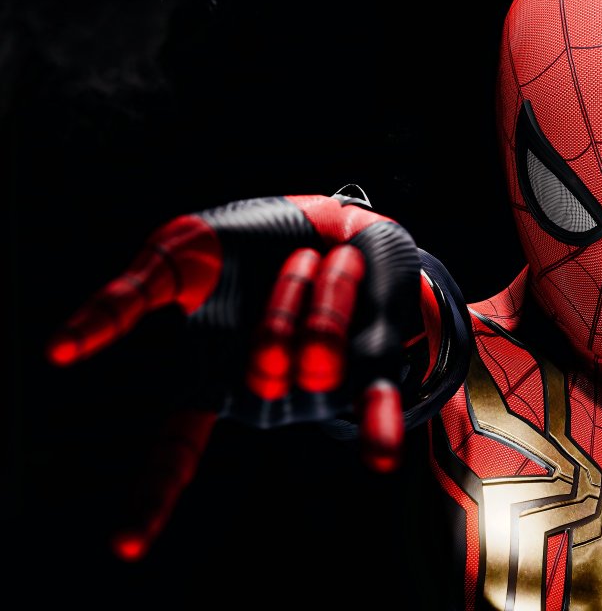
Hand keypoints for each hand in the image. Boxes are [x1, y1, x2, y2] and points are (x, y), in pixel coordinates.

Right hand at [48, 188, 421, 559]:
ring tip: (324, 267)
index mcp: (214, 382)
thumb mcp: (172, 256)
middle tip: (292, 264)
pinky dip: (378, 427)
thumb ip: (123, 300)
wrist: (323, 217)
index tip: (126, 545)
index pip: (176, 452)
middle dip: (284, 297)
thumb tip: (60, 351)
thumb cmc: (243, 243)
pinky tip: (380, 455)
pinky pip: (377, 403)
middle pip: (270, 362)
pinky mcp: (372, 365)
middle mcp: (267, 397)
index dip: (152, 500)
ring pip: (321, 349)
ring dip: (325, 288)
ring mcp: (320, 387)